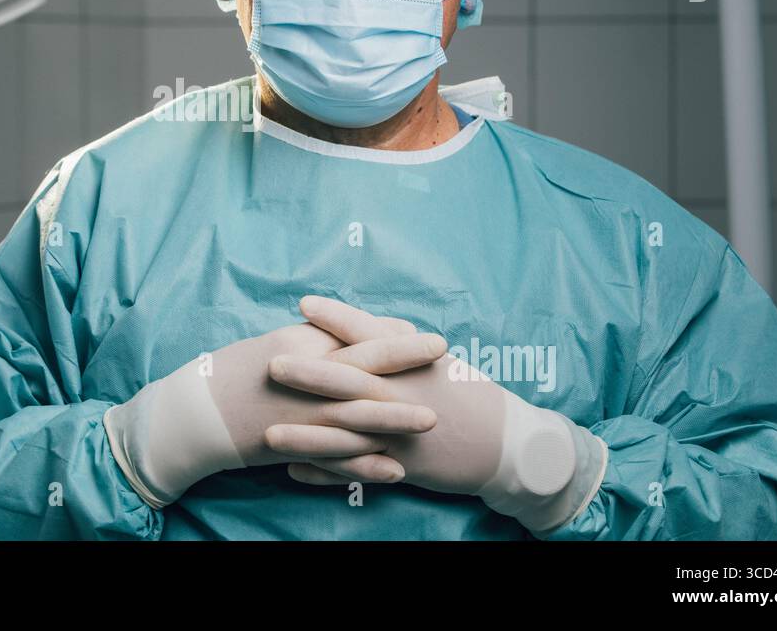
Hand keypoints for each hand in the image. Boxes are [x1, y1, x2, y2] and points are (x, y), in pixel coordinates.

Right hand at [103, 311, 439, 508]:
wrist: (195, 411)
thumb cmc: (237, 370)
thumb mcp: (281, 343)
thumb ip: (324, 339)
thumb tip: (363, 333)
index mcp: (302, 349)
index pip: (359, 342)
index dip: (400, 343)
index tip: (436, 339)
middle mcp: (304, 383)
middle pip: (366, 381)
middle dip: (409, 378)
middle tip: (450, 374)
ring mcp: (299, 419)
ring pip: (356, 422)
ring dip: (395, 423)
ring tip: (430, 424)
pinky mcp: (293, 449)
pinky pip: (335, 462)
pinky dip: (365, 466)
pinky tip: (394, 472)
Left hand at [268, 297, 607, 532]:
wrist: (509, 444)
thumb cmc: (471, 396)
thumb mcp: (441, 364)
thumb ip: (404, 343)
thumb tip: (375, 321)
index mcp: (413, 364)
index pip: (370, 335)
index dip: (337, 318)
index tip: (304, 302)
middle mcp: (402, 396)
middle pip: (350, 382)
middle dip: (308, 374)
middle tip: (271, 363)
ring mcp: (401, 433)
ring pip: (345, 435)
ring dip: (305, 436)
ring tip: (268, 436)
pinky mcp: (403, 464)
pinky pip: (357, 471)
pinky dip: (325, 474)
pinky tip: (293, 473)